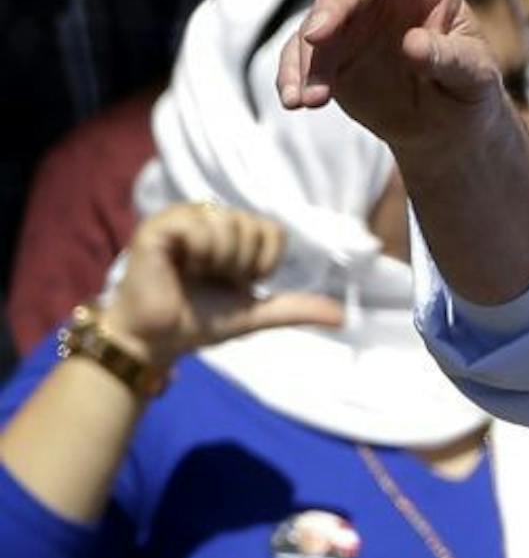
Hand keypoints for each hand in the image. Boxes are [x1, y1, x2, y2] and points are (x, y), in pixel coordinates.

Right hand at [103, 205, 343, 370]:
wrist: (158, 339)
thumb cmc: (201, 321)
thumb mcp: (256, 313)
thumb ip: (296, 308)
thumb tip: (342, 317)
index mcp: (233, 235)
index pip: (272, 229)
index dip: (263, 262)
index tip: (238, 281)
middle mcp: (210, 219)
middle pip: (252, 225)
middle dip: (241, 263)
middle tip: (213, 279)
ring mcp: (184, 218)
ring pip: (229, 223)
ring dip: (220, 260)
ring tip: (194, 273)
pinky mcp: (160, 226)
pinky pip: (198, 226)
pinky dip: (199, 253)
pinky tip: (179, 266)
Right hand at [278, 0, 511, 155]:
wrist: (448, 125)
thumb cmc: (470, 87)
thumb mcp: (475, 76)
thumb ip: (451, 59)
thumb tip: (413, 45)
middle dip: (329, 8)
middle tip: (319, 38)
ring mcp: (349, 24)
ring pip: (316, 26)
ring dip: (309, 59)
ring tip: (308, 100)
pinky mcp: (328, 56)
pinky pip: (300, 58)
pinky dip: (293, 77)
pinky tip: (293, 101)